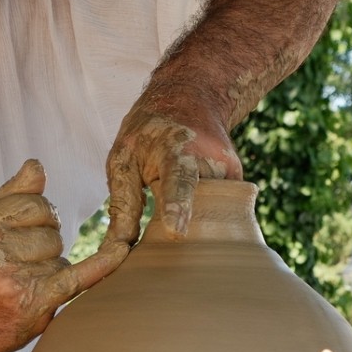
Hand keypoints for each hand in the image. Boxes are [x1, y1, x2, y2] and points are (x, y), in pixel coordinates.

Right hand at [0, 160, 126, 351]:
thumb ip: (11, 195)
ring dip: (49, 267)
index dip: (39, 216)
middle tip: (20, 263)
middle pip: (51, 229)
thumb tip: (37, 165)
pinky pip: (79, 276)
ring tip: (22, 282)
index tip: (27, 231)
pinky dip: (103, 263)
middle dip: (43, 243)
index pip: (35, 203)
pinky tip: (120, 250)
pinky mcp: (36, 302)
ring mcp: (15, 277)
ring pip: (60, 255)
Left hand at [104, 93, 239, 244]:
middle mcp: (208, 158)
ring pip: (209, 215)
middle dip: (183, 225)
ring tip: (179, 198)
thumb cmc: (148, 133)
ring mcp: (228, 169)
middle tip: (168, 228)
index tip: (175, 232)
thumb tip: (113, 256)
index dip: (176, 206)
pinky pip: (219, 211)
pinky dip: (203, 213)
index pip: (178, 180)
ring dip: (191, 221)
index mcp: (175, 147)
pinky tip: (196, 193)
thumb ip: (122, 206)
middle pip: (199, 208)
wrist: (192, 96)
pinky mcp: (237, 180)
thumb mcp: (122, 159)